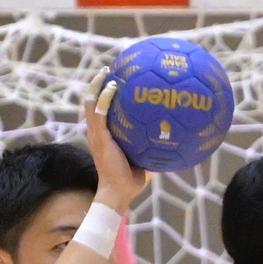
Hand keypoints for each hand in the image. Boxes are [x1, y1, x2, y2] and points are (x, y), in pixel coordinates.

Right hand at [82, 70, 151, 211]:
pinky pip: (99, 112)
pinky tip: (114, 86)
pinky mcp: (99, 137)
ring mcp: (95, 133)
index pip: (98, 111)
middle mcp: (96, 132)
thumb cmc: (132, 180)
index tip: (113, 81)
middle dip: (97, 84)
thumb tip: (172, 138)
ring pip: (90, 102)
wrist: (119, 192)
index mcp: (103, 135)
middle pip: (90, 101)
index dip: (102, 95)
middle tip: (108, 70)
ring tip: (107, 71)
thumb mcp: (143, 158)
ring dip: (97, 85)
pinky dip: (105, 97)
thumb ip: (151, 147)